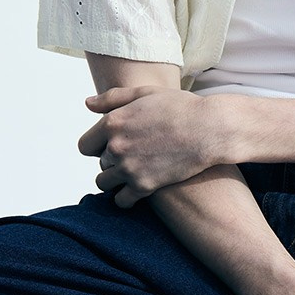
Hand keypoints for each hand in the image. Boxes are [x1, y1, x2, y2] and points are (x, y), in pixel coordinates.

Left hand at [78, 86, 238, 206]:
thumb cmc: (180, 107)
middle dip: (112, 161)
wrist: (209, 129)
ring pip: (104, 183)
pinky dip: (126, 199)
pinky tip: (136, 192)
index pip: (85, 145)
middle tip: (133, 156)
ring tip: (132, 174)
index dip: (98, 146)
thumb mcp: (145, 93)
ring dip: (115, 180)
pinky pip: (121, 201)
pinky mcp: (144, 186)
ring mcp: (129, 168)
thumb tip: (88, 104)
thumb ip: (113, 98)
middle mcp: (116, 147)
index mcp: (113, 122)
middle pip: (99, 163)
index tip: (112, 146)